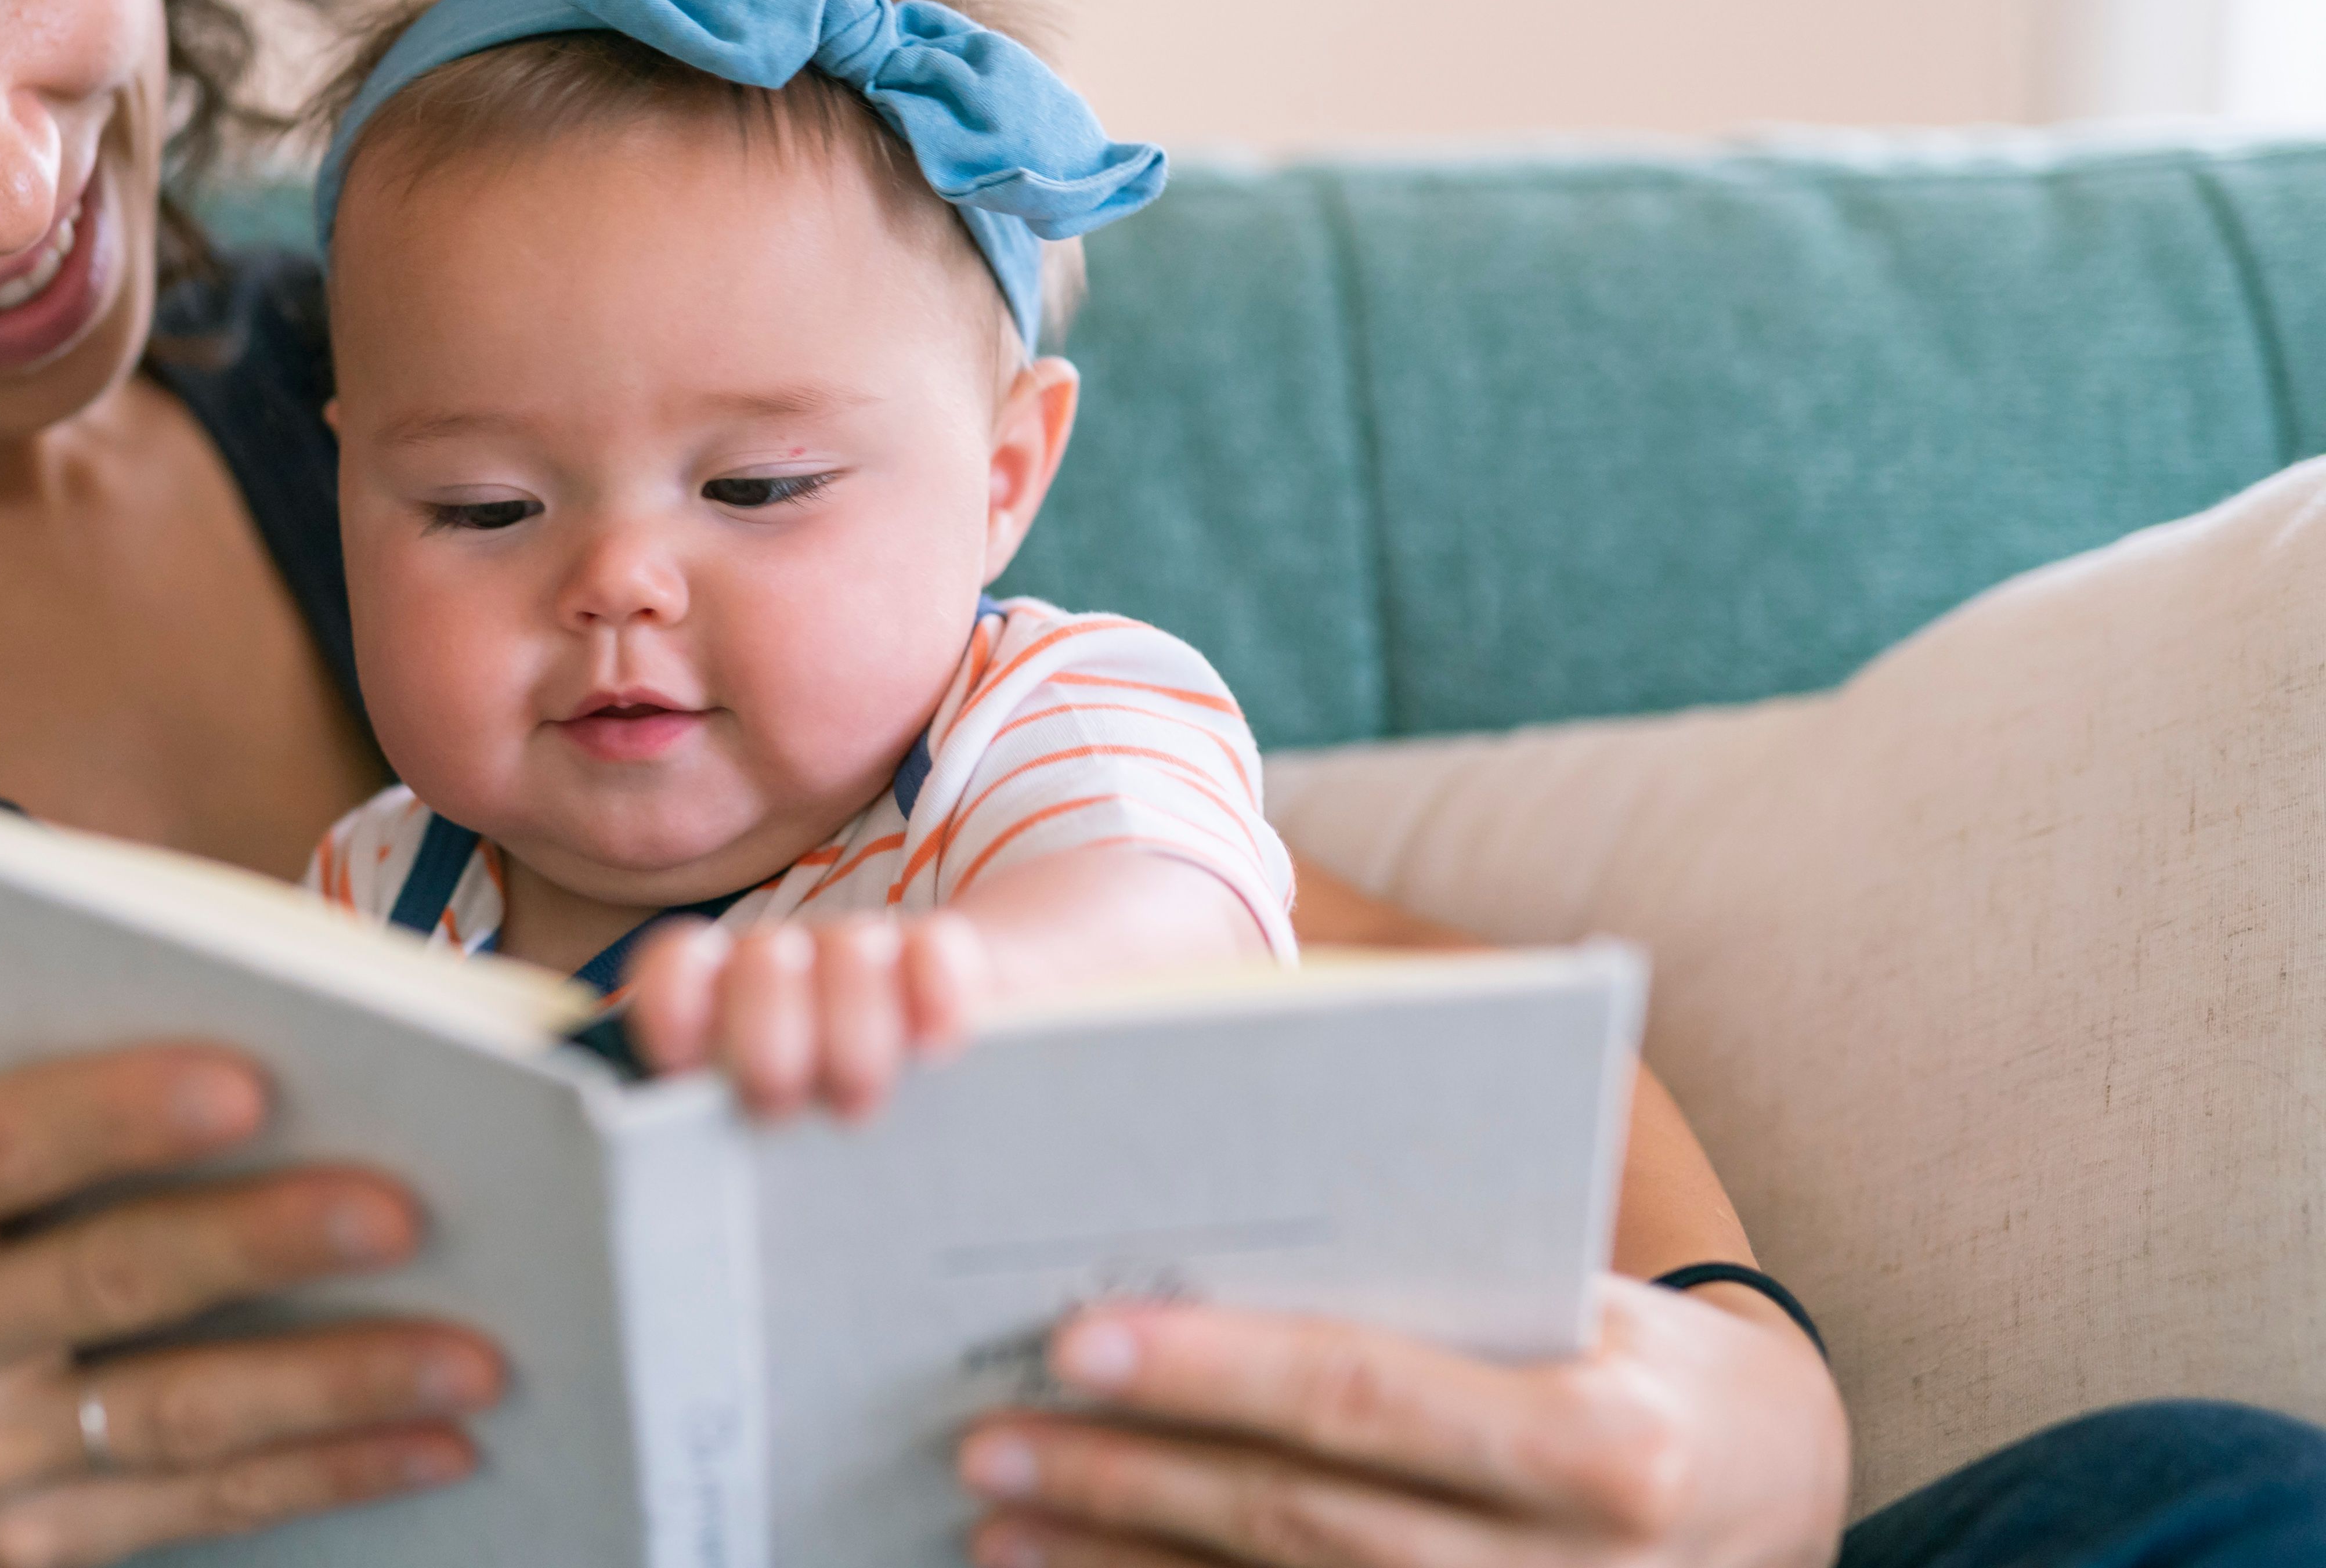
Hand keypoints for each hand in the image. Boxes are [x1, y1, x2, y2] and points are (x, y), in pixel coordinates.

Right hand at [0, 1036, 506, 1567]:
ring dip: (339, 1386)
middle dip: (268, 1243)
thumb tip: (146, 956)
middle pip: (112, 1280)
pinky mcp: (28, 1553)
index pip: (1, 1144)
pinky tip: (434, 1448)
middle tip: (410, 1205)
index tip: (253, 1078)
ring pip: (178, 1419)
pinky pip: (200, 1509)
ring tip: (476, 1354)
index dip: (121, 1109)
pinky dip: (328, 1478)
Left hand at [624, 914, 992, 1119]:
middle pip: (764, 962)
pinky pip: (933, 949)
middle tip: (780, 1106)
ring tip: (858, 1099)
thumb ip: (728, 1144)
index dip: (674, 1007)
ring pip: (849, 952)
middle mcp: (789, 967)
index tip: (687, 1070)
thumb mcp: (768, 1142)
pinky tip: (936, 1045)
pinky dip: (933, 991)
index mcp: (725, 1005)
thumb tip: (693, 1212)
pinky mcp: (941, 956)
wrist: (941, 1058)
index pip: (679, 968)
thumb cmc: (824, 1118)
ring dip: (854, 1024)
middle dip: (767, 1035)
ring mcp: (864, 954)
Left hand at [952, 1278, 1847, 1567]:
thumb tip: (1206, 1241)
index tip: (1074, 1339)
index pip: (1366, 1396)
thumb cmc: (1647, 1361)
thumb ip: (1423, 1286)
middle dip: (1131, 1480)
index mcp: (1600, 1442)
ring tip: (1002, 1521)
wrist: (1775, 1493)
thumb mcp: (1579, 1302)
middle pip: (1303, 1520)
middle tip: (987, 1439)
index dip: (1215, 1371)